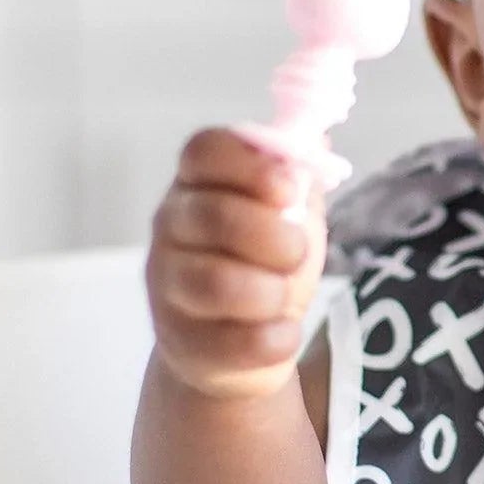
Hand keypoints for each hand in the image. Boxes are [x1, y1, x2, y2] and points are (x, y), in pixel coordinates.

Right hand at [145, 127, 326, 400]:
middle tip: (297, 251)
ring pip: (214, 282)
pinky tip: (282, 332)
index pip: (204, 151)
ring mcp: (169, 289)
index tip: (288, 187)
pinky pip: (231, 342)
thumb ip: (298, 174)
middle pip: (212, 216)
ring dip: (271, 290)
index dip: (249, 163)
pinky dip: (273, 338)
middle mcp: (171, 230)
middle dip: (272, 235)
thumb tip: (315, 137)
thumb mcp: (289, 213)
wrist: (239, 346)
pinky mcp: (183, 346)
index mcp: (198, 184)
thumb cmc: (263, 265)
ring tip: (286, 296)